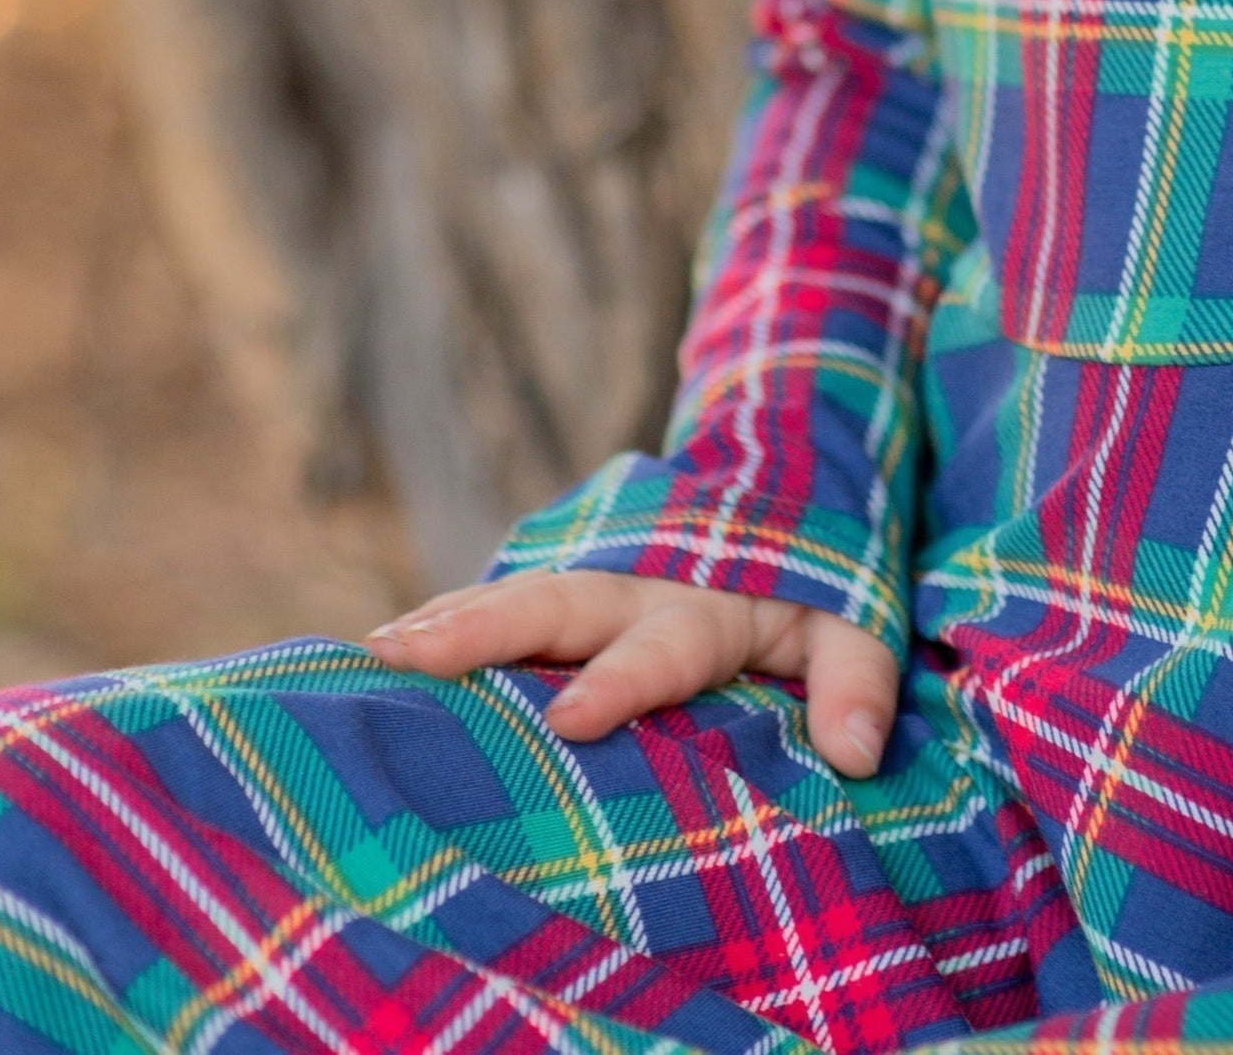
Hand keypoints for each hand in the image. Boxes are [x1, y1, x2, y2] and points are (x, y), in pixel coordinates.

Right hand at [365, 573, 900, 771]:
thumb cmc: (818, 583)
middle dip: (488, 631)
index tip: (572, 718)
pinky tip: (375, 658)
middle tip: (410, 657)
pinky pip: (500, 600)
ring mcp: (596, 581)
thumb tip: (858, 755)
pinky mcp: (567, 587)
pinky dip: (442, 621)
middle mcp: (641, 586)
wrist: (786, 476)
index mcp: (713, 604)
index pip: (666, 646)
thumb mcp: (858, 622)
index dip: (623, 682)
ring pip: (516, 596)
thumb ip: (856, 680)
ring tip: (375, 654)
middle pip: (561, 606)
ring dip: (448, 621)